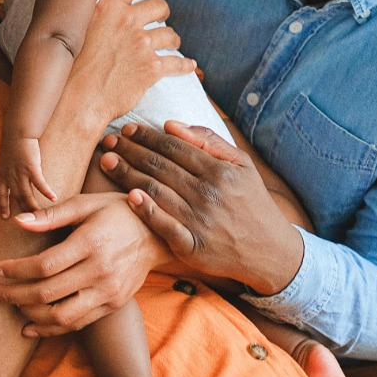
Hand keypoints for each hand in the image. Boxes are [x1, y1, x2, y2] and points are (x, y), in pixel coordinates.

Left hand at [0, 137, 56, 217]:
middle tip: (31, 221)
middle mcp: (9, 177)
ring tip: (42, 215)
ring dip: (34, 207)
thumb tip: (13, 174)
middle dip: (23, 211)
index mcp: (2, 174)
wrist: (17, 131)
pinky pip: (39, 184)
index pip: (1, 195)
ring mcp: (20, 174)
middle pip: (17, 199)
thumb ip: (9, 169)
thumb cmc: (13, 142)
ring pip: (27, 196)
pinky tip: (53, 198)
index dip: (3, 206)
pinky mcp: (31, 169)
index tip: (5, 217)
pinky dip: (46, 192)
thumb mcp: (6, 158)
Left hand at [0, 192, 167, 335]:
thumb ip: (51, 215)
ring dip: (28, 315)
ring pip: (60, 317)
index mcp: (90, 243)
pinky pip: (77, 324)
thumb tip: (18, 221)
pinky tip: (29, 326)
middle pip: (47, 293)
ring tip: (8, 305)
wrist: (156, 233)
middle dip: (12, 295)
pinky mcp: (112, 306)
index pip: (44, 265)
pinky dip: (50, 329)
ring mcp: (108, 293)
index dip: (15, 270)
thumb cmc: (116, 211)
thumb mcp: (85, 204)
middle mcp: (100, 272)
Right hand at [67, 0, 196, 127]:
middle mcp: (127, 20)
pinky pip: (177, 63)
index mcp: (108, 5)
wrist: (75, 99)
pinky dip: (185, 65)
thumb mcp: (76, 26)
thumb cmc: (69, 66)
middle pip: (159, 4)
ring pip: (170, 34)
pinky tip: (189, 65)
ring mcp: (141, 44)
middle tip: (158, 18)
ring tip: (170, 43)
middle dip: (161, 11)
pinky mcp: (151, 68)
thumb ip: (92, 10)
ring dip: (172, 39)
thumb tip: (98, 3)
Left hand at [99, 121, 304, 295]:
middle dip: (130, 151)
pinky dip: (146, 211)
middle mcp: (208, 194)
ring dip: (127, 174)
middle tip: (107, 141)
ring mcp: (199, 222)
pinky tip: (128, 196)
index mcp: (219, 171)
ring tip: (106, 161)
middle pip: (160, 166)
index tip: (127, 129)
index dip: (147, 136)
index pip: (173, 147)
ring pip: (156, 192)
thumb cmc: (250, 201)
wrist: (270, 251)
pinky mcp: (193, 248)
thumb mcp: (241, 165)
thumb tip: (171, 124)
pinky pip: (165, 227)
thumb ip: (209, 141)